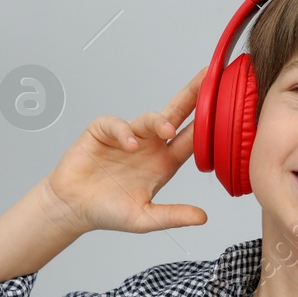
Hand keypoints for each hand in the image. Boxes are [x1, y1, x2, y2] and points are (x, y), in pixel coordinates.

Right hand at [39, 67, 208, 235]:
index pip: (192, 137)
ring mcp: (127, 137)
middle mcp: (150, 146)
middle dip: (192, 95)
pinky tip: (129, 144)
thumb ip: (173, 216)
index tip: (225, 104)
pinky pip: (116, 124)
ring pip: (148, 118)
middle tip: (208, 77)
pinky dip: (124, 131)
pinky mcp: (103, 132)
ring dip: (158, 121)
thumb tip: (203, 218)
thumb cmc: (108, 212)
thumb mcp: (145, 218)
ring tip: (166, 130)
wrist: (72, 208)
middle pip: (175, 114)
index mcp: (165, 163)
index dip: (208, 121)